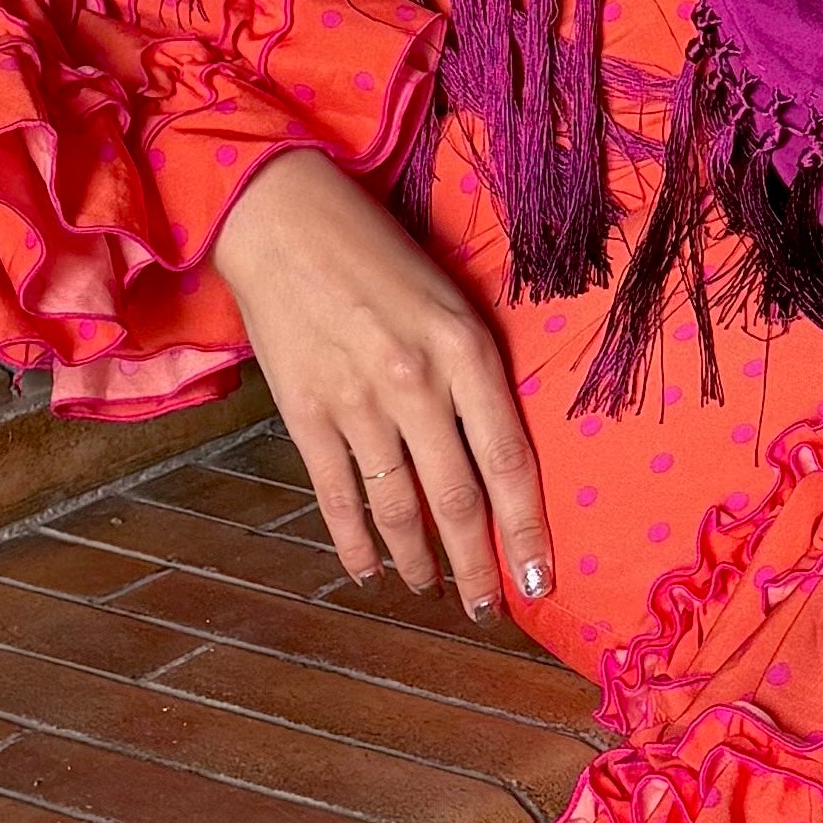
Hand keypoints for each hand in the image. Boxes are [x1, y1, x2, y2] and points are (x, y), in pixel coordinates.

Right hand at [209, 151, 555, 622]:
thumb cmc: (377, 250)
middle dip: (477, 563)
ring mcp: (357, 402)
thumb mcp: (448, 297)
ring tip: (431, 587)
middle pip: (457, 496)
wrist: (283, 216)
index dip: (525, 529)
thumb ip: (473, 370)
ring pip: (398, 505)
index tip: (539, 578)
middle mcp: (417, 382)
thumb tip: (495, 448)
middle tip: (487, 606)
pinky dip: (354, 540)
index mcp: (465, 348)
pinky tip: (367, 570)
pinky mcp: (306, 412)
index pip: (508, 460)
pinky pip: (336, 494)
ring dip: (418, 558)